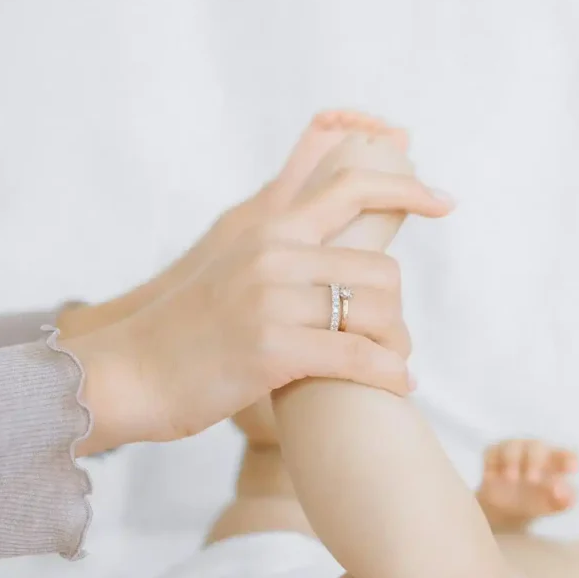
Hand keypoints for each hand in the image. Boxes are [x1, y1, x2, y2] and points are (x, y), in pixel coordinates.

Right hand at [66, 166, 450, 452]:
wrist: (132, 374)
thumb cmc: (186, 334)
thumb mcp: (229, 271)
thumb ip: (278, 254)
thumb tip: (326, 252)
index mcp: (265, 229)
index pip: (351, 189)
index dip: (407, 188)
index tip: (445, 202)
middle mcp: (273, 254)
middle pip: (380, 271)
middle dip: (398, 312)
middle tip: (396, 342)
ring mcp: (272, 301)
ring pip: (376, 315)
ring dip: (397, 348)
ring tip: (392, 369)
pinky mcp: (273, 350)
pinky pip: (359, 358)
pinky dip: (389, 376)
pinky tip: (400, 389)